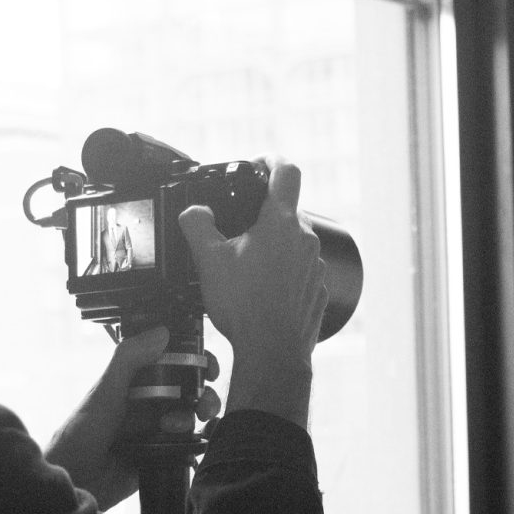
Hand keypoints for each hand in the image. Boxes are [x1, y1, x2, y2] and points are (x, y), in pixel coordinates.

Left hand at [45, 325, 221, 509]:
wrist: (76, 480)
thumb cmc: (81, 432)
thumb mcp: (105, 391)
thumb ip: (129, 359)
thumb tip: (162, 331)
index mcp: (133, 381)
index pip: (170, 362)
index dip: (193, 360)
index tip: (209, 366)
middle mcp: (146, 402)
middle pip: (188, 389)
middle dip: (203, 393)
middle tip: (207, 403)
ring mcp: (155, 428)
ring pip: (190, 416)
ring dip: (195, 417)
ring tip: (180, 427)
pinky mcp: (160, 454)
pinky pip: (187, 444)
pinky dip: (194, 443)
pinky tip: (187, 444)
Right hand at [177, 158, 326, 427]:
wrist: (271, 352)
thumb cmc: (244, 306)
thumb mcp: (208, 260)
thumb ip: (197, 225)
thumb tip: (194, 212)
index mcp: (280, 223)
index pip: (286, 171)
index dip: (270, 161)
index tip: (258, 166)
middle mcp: (306, 239)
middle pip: (286, 212)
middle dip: (262, 218)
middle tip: (236, 234)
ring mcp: (316, 266)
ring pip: (293, 244)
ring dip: (273, 249)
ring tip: (246, 270)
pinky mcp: (319, 291)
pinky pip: (300, 273)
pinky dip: (283, 276)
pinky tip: (262, 293)